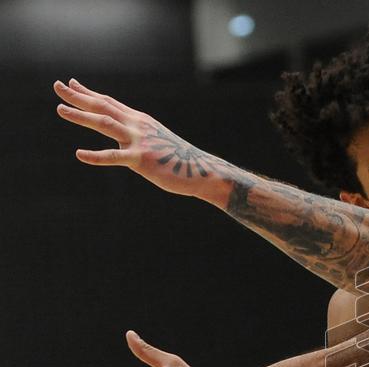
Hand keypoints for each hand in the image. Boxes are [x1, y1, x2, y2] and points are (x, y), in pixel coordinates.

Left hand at [53, 78, 223, 199]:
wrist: (201, 171)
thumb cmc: (179, 159)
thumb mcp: (156, 140)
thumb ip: (137, 135)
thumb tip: (122, 135)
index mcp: (140, 121)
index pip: (110, 102)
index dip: (89, 92)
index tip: (71, 83)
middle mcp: (137, 126)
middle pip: (103, 106)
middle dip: (78, 96)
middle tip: (57, 86)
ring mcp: (139, 141)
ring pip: (105, 123)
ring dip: (81, 116)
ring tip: (60, 110)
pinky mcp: (141, 159)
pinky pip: (114, 157)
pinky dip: (96, 156)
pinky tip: (80, 154)